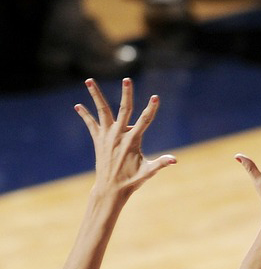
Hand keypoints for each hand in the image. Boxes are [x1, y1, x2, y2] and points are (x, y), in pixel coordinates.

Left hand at [75, 78, 175, 198]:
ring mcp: (106, 136)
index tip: (155, 97)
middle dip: (126, 94)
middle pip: (123, 110)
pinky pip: (90, 124)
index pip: (144, 121)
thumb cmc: (132, 181)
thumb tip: (175, 160)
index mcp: (132, 141)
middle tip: (127, 80)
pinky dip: (85, 115)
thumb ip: (161, 163)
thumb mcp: (148, 172)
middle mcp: (118, 135)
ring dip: (96, 95)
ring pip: (102, 111)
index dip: (151, 109)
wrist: (110, 189)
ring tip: (89, 80)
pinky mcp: (98, 140)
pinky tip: (78, 106)